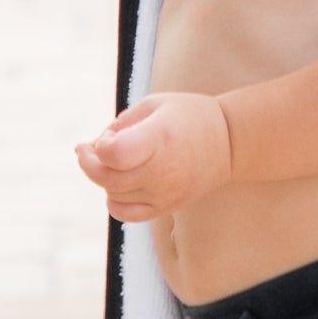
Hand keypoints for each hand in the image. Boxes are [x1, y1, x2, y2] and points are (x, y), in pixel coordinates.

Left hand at [74, 92, 233, 221]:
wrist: (230, 142)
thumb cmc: (188, 117)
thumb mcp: (154, 105)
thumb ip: (119, 125)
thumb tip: (88, 148)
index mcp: (160, 137)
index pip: (113, 154)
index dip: (100, 146)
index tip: (109, 136)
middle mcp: (163, 170)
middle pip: (107, 178)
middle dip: (88, 163)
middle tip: (87, 149)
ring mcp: (166, 193)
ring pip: (113, 195)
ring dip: (103, 178)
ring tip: (114, 161)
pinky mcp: (167, 206)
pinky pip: (127, 214)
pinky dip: (114, 201)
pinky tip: (118, 186)